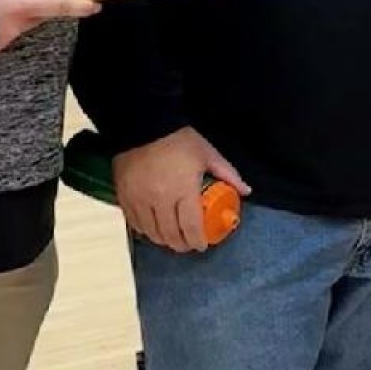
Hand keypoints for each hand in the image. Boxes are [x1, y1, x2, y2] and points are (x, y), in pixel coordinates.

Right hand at [113, 127, 249, 252]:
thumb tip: (246, 190)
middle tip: (188, 244)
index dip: (198, 241)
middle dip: (181, 244)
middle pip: (170, 235)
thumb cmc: (178, 140)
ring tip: (171, 238)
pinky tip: (152, 228)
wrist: (144, 125)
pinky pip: (134, 223)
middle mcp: (160, 200)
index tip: (202, 244)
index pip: (191, 227)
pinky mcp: (124, 197)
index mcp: (183, 191)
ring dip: (163, 240)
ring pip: (151, 232)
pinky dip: (144, 230)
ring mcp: (139, 200)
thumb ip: (228, 174)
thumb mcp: (208, 154)